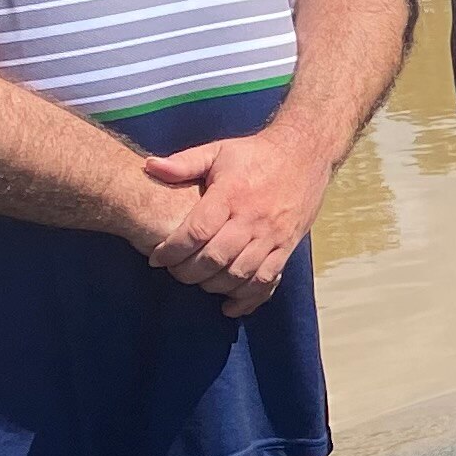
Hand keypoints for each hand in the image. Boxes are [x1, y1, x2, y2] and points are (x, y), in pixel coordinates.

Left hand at [139, 130, 340, 314]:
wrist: (306, 154)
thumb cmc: (257, 154)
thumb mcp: (218, 151)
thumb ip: (183, 162)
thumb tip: (149, 166)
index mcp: (232, 194)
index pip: (196, 232)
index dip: (171, 251)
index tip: (156, 258)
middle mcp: (253, 218)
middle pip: (215, 259)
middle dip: (187, 273)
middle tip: (174, 271)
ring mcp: (273, 235)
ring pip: (239, 274)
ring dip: (213, 285)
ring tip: (199, 281)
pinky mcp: (287, 246)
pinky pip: (268, 280)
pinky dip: (247, 298)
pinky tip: (230, 305)